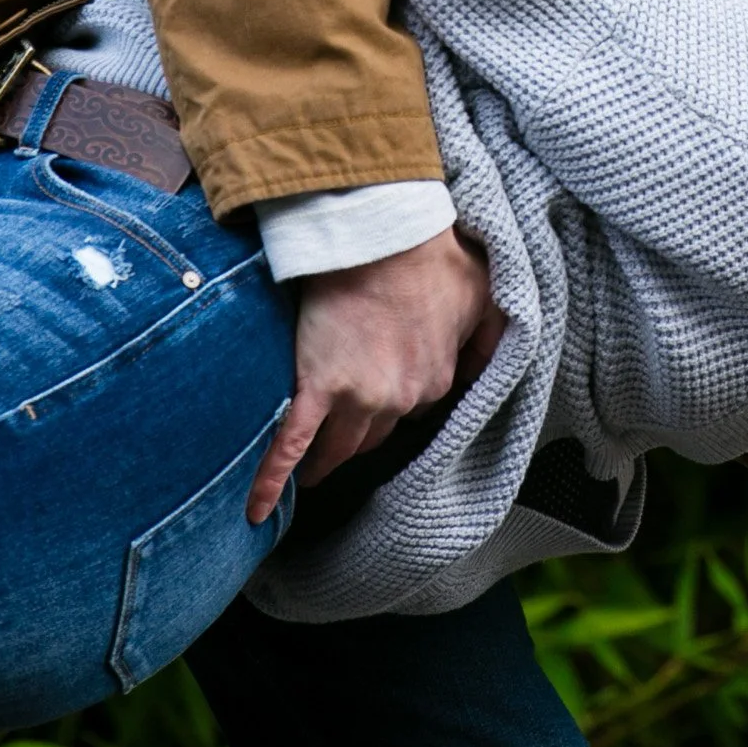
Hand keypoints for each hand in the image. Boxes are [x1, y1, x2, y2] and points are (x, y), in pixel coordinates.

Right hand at [247, 226, 504, 525]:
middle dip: (363, 432)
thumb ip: (489, 337)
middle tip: (345, 431)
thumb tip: (486, 366)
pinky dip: (273, 480)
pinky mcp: (317, 388)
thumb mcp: (481, 296)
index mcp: (436, 381)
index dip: (400, 395)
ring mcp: (356, 397)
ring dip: (326, 462)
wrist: (385, 237)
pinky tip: (258, 509)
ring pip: (340, 447)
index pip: (417, 409)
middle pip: (376, 433)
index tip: (385, 384)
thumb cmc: (434, 258)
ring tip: (312, 472)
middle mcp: (398, 400)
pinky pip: (291, 445)